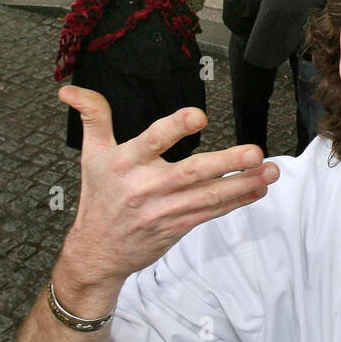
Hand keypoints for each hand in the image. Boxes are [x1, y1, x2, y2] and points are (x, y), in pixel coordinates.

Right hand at [55, 86, 278, 311]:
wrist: (97, 252)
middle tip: (255, 152)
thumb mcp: (92, 154)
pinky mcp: (179, 225)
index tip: (198, 116)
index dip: (175, 128)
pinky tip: (259, 189)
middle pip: (191, 172)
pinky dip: (238, 201)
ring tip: (271, 170)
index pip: (151, 140)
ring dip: (244, 184)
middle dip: (226, 163)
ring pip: (210, 195)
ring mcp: (165, 209)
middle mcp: (147, 186)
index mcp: (126, 162)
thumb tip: (69, 90)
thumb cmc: (99, 197)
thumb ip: (93, 117)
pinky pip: (213, 212)